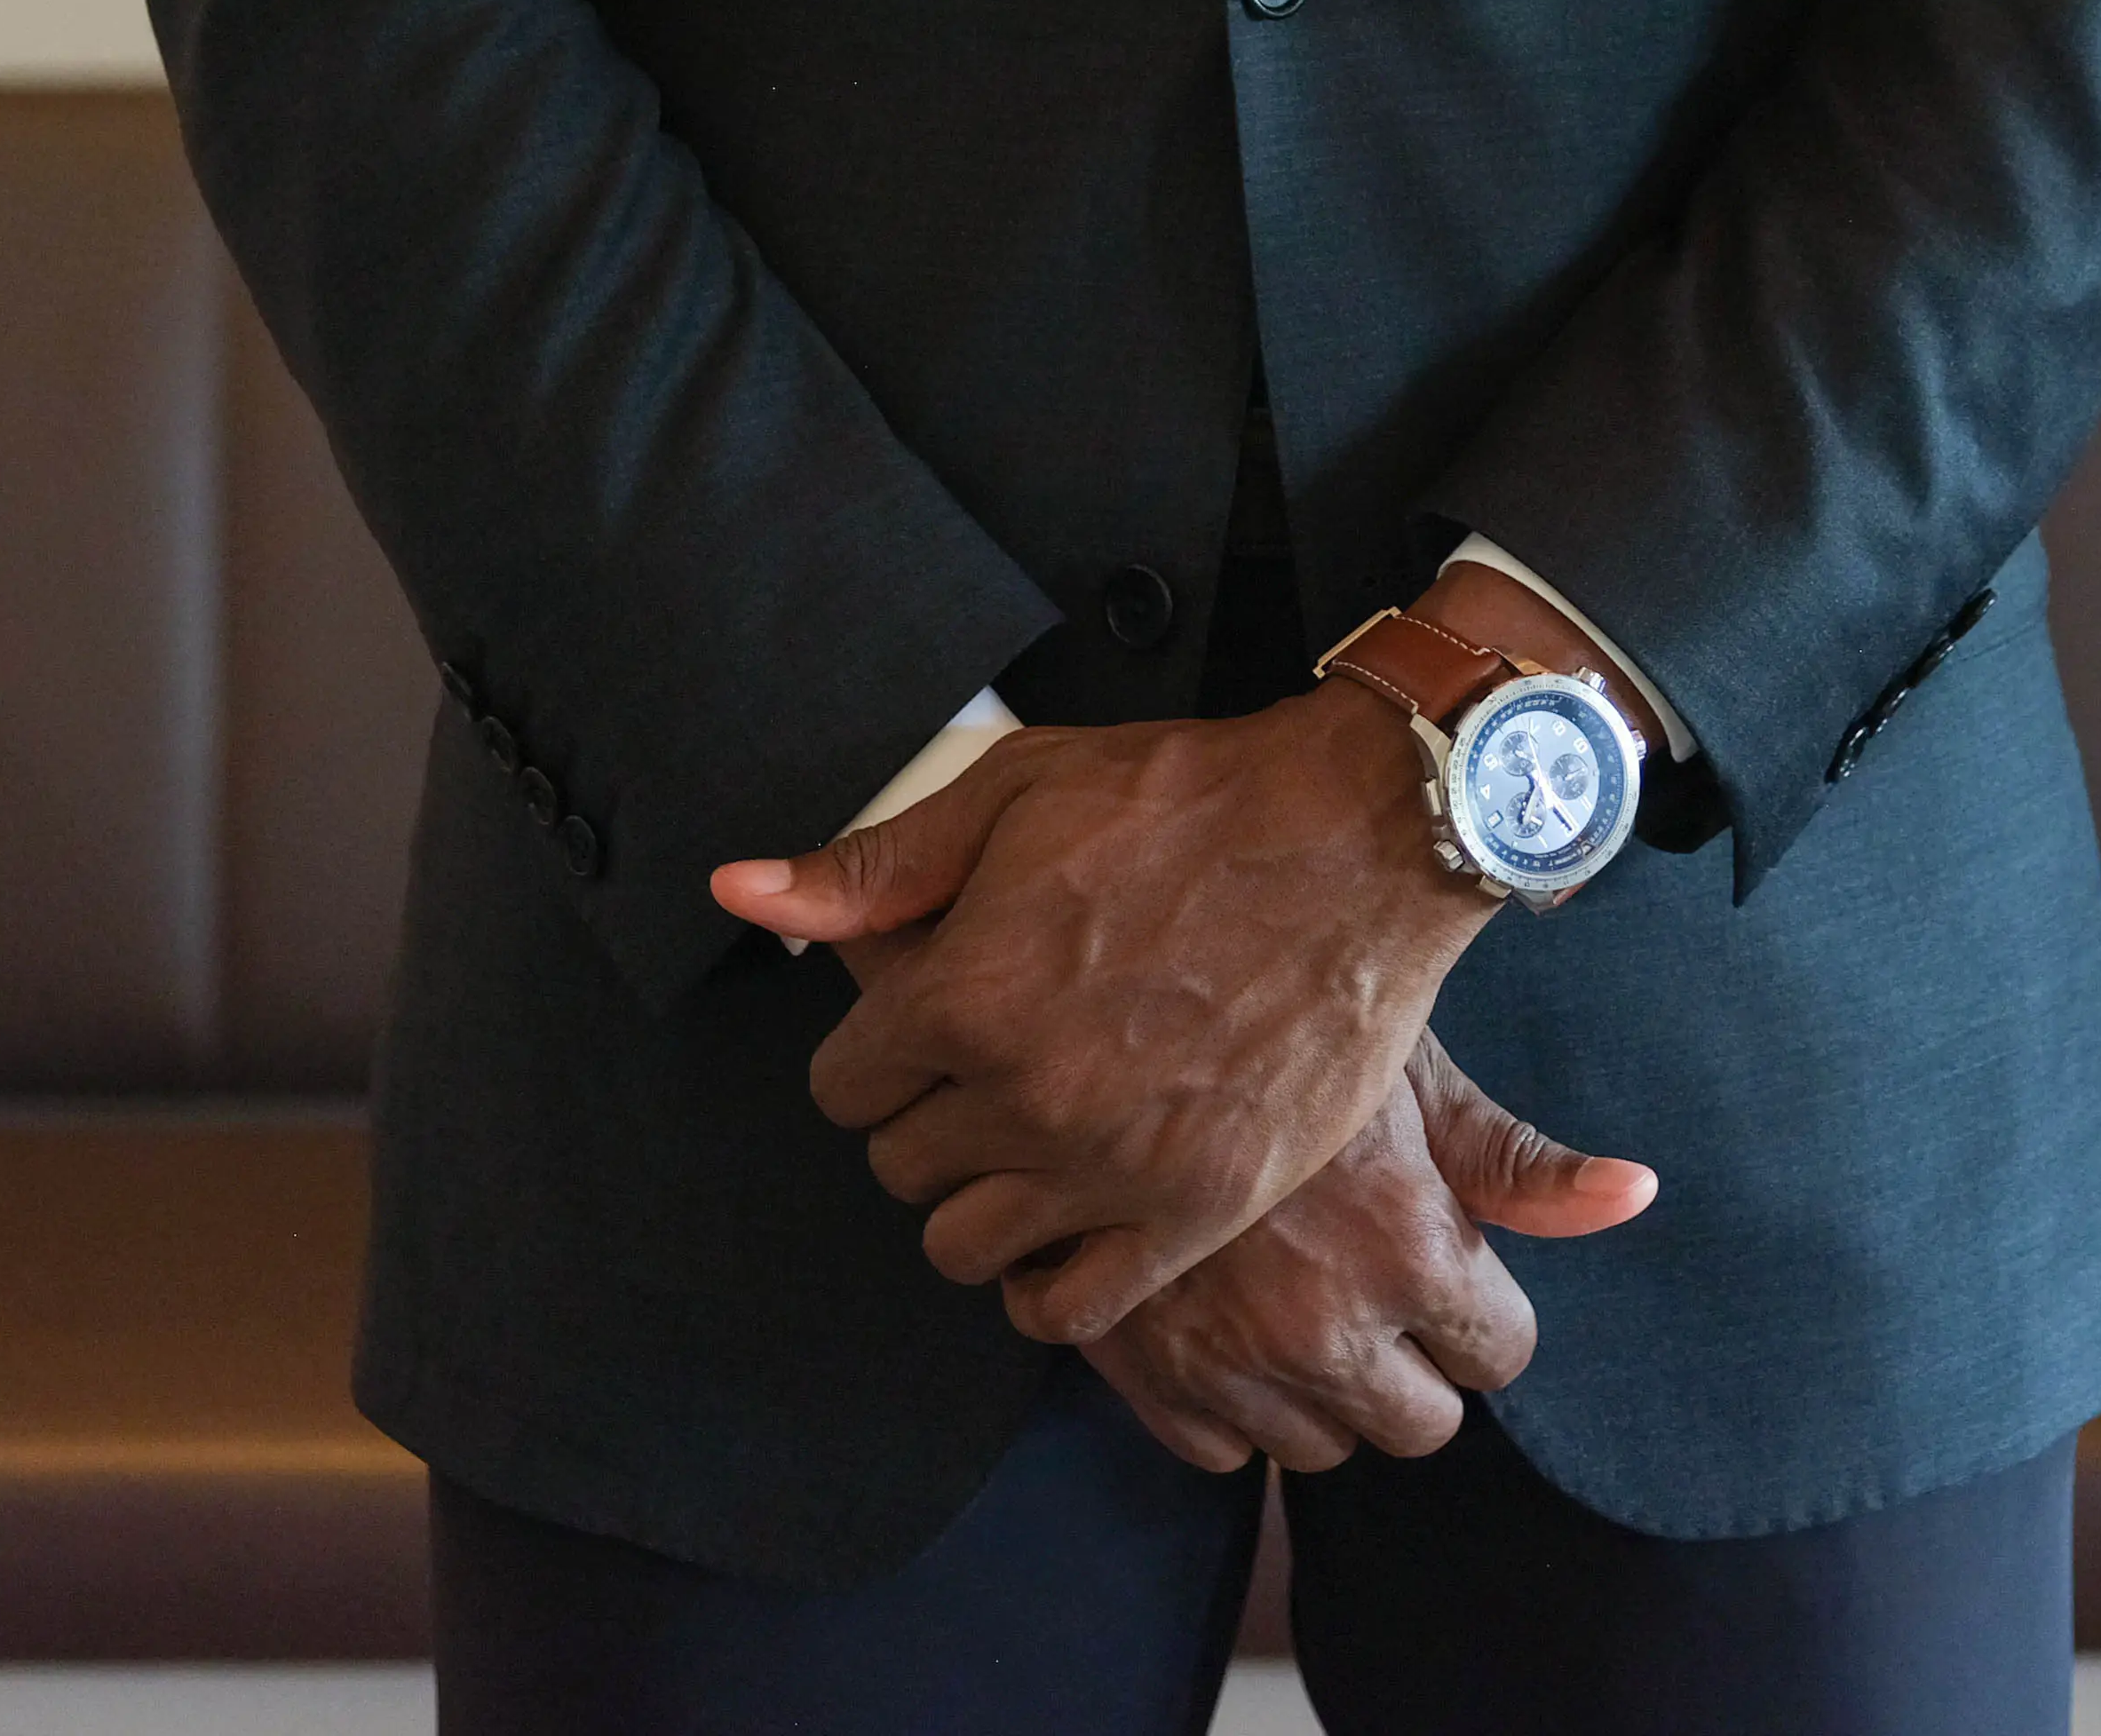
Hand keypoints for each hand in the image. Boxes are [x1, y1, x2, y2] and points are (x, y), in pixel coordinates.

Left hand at [709, 676, 1484, 1337]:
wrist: (1361, 837)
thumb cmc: (1188, 800)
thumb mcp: (1016, 791)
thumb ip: (874, 867)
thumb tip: (739, 893)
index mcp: (962, 992)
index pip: (843, 1087)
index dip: (875, 1055)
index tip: (919, 1034)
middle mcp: (1021, 1096)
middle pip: (900, 1166)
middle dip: (925, 1120)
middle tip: (983, 1077)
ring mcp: (1109, 1166)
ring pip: (965, 1246)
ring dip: (979, 1200)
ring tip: (1025, 1147)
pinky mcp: (1194, 1212)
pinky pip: (1068, 1310)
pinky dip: (1045, 1287)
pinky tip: (1062, 1230)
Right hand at [1089, 1041, 1660, 1474]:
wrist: (1107, 1035)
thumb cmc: (1283, 1035)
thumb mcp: (1413, 1075)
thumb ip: (1519, 1163)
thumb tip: (1637, 1197)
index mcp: (1410, 1250)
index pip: (1502, 1355)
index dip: (1479, 1305)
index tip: (1441, 1254)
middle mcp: (1327, 1327)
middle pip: (1422, 1426)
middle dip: (1411, 1362)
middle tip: (1369, 1277)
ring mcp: (1232, 1365)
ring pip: (1327, 1447)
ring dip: (1324, 1386)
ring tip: (1292, 1287)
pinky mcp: (1153, 1384)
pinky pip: (1234, 1454)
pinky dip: (1235, 1403)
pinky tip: (1225, 1314)